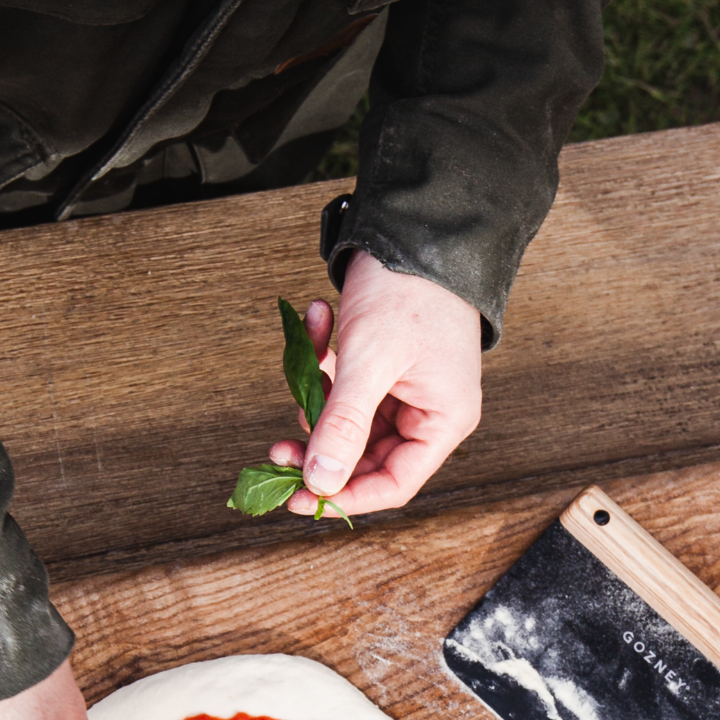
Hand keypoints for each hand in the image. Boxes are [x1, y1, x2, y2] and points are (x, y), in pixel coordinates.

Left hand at [269, 251, 482, 516]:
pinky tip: (317, 321)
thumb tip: (318, 483)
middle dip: (319, 446)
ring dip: (317, 395)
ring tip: (307, 354)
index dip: (344, 496)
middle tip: (278, 446)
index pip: (392, 484)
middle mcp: (427, 413)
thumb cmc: (409, 287)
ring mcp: (404, 389)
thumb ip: (343, 425)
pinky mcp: (382, 367)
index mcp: (442, 421)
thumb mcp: (370, 360)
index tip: (297, 497)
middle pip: (364, 458)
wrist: (416, 222)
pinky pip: (343, 385)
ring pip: (347, 421)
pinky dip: (323, 360)